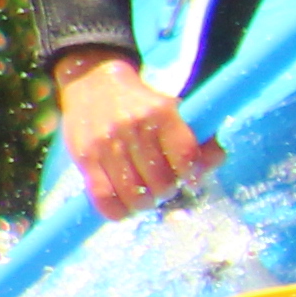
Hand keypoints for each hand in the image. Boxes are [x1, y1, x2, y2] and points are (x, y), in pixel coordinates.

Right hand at [52, 49, 218, 222]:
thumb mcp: (176, 110)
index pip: (185, 155)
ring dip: (145, 204)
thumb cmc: (145, 105)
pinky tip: (125, 209)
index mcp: (162, 112)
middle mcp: (134, 127)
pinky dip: (117, 212)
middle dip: (168, 191)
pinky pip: (103, 196)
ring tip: (146, 197)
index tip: (190, 180)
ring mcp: (107, 143)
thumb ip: (201, 138)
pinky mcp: (85, 157)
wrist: (95, 84)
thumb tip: (210, 165)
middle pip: (161, 181)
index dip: (192, 175)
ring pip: (134, 194)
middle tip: (164, 186)